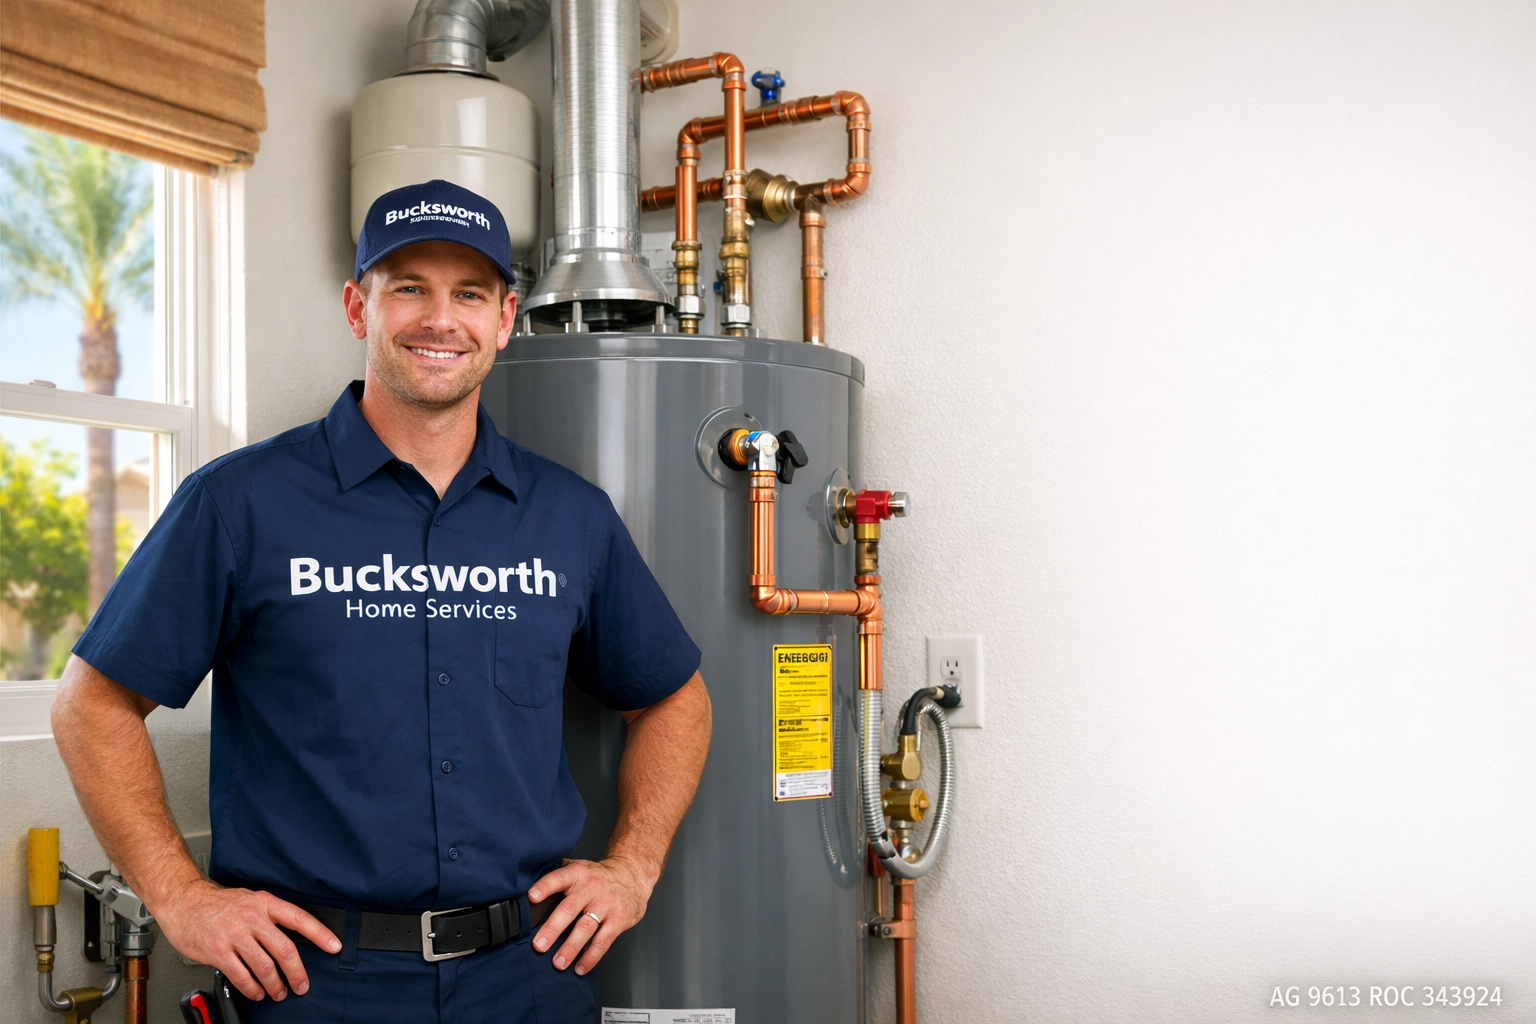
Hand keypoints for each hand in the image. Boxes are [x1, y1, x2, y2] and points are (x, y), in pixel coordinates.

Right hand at [156, 879, 340, 1000]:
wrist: (183, 902)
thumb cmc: (217, 904)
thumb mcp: (250, 900)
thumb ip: (269, 916)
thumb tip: (292, 937)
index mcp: (265, 903)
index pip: (299, 918)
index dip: (320, 934)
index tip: (334, 946)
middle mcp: (252, 917)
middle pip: (284, 949)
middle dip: (297, 971)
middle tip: (302, 984)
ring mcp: (235, 934)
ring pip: (264, 966)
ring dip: (275, 984)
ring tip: (278, 992)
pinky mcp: (218, 950)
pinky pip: (241, 975)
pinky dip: (252, 988)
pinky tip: (257, 992)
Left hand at [529, 857, 654, 974]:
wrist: (632, 875)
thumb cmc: (599, 876)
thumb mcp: (580, 868)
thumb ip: (559, 874)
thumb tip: (528, 881)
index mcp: (578, 874)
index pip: (559, 878)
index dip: (545, 886)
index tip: (531, 897)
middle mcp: (592, 888)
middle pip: (570, 908)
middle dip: (552, 928)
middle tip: (539, 945)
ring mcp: (606, 904)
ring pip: (586, 927)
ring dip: (570, 947)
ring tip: (558, 962)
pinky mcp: (619, 919)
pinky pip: (603, 941)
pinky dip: (591, 957)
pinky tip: (580, 967)